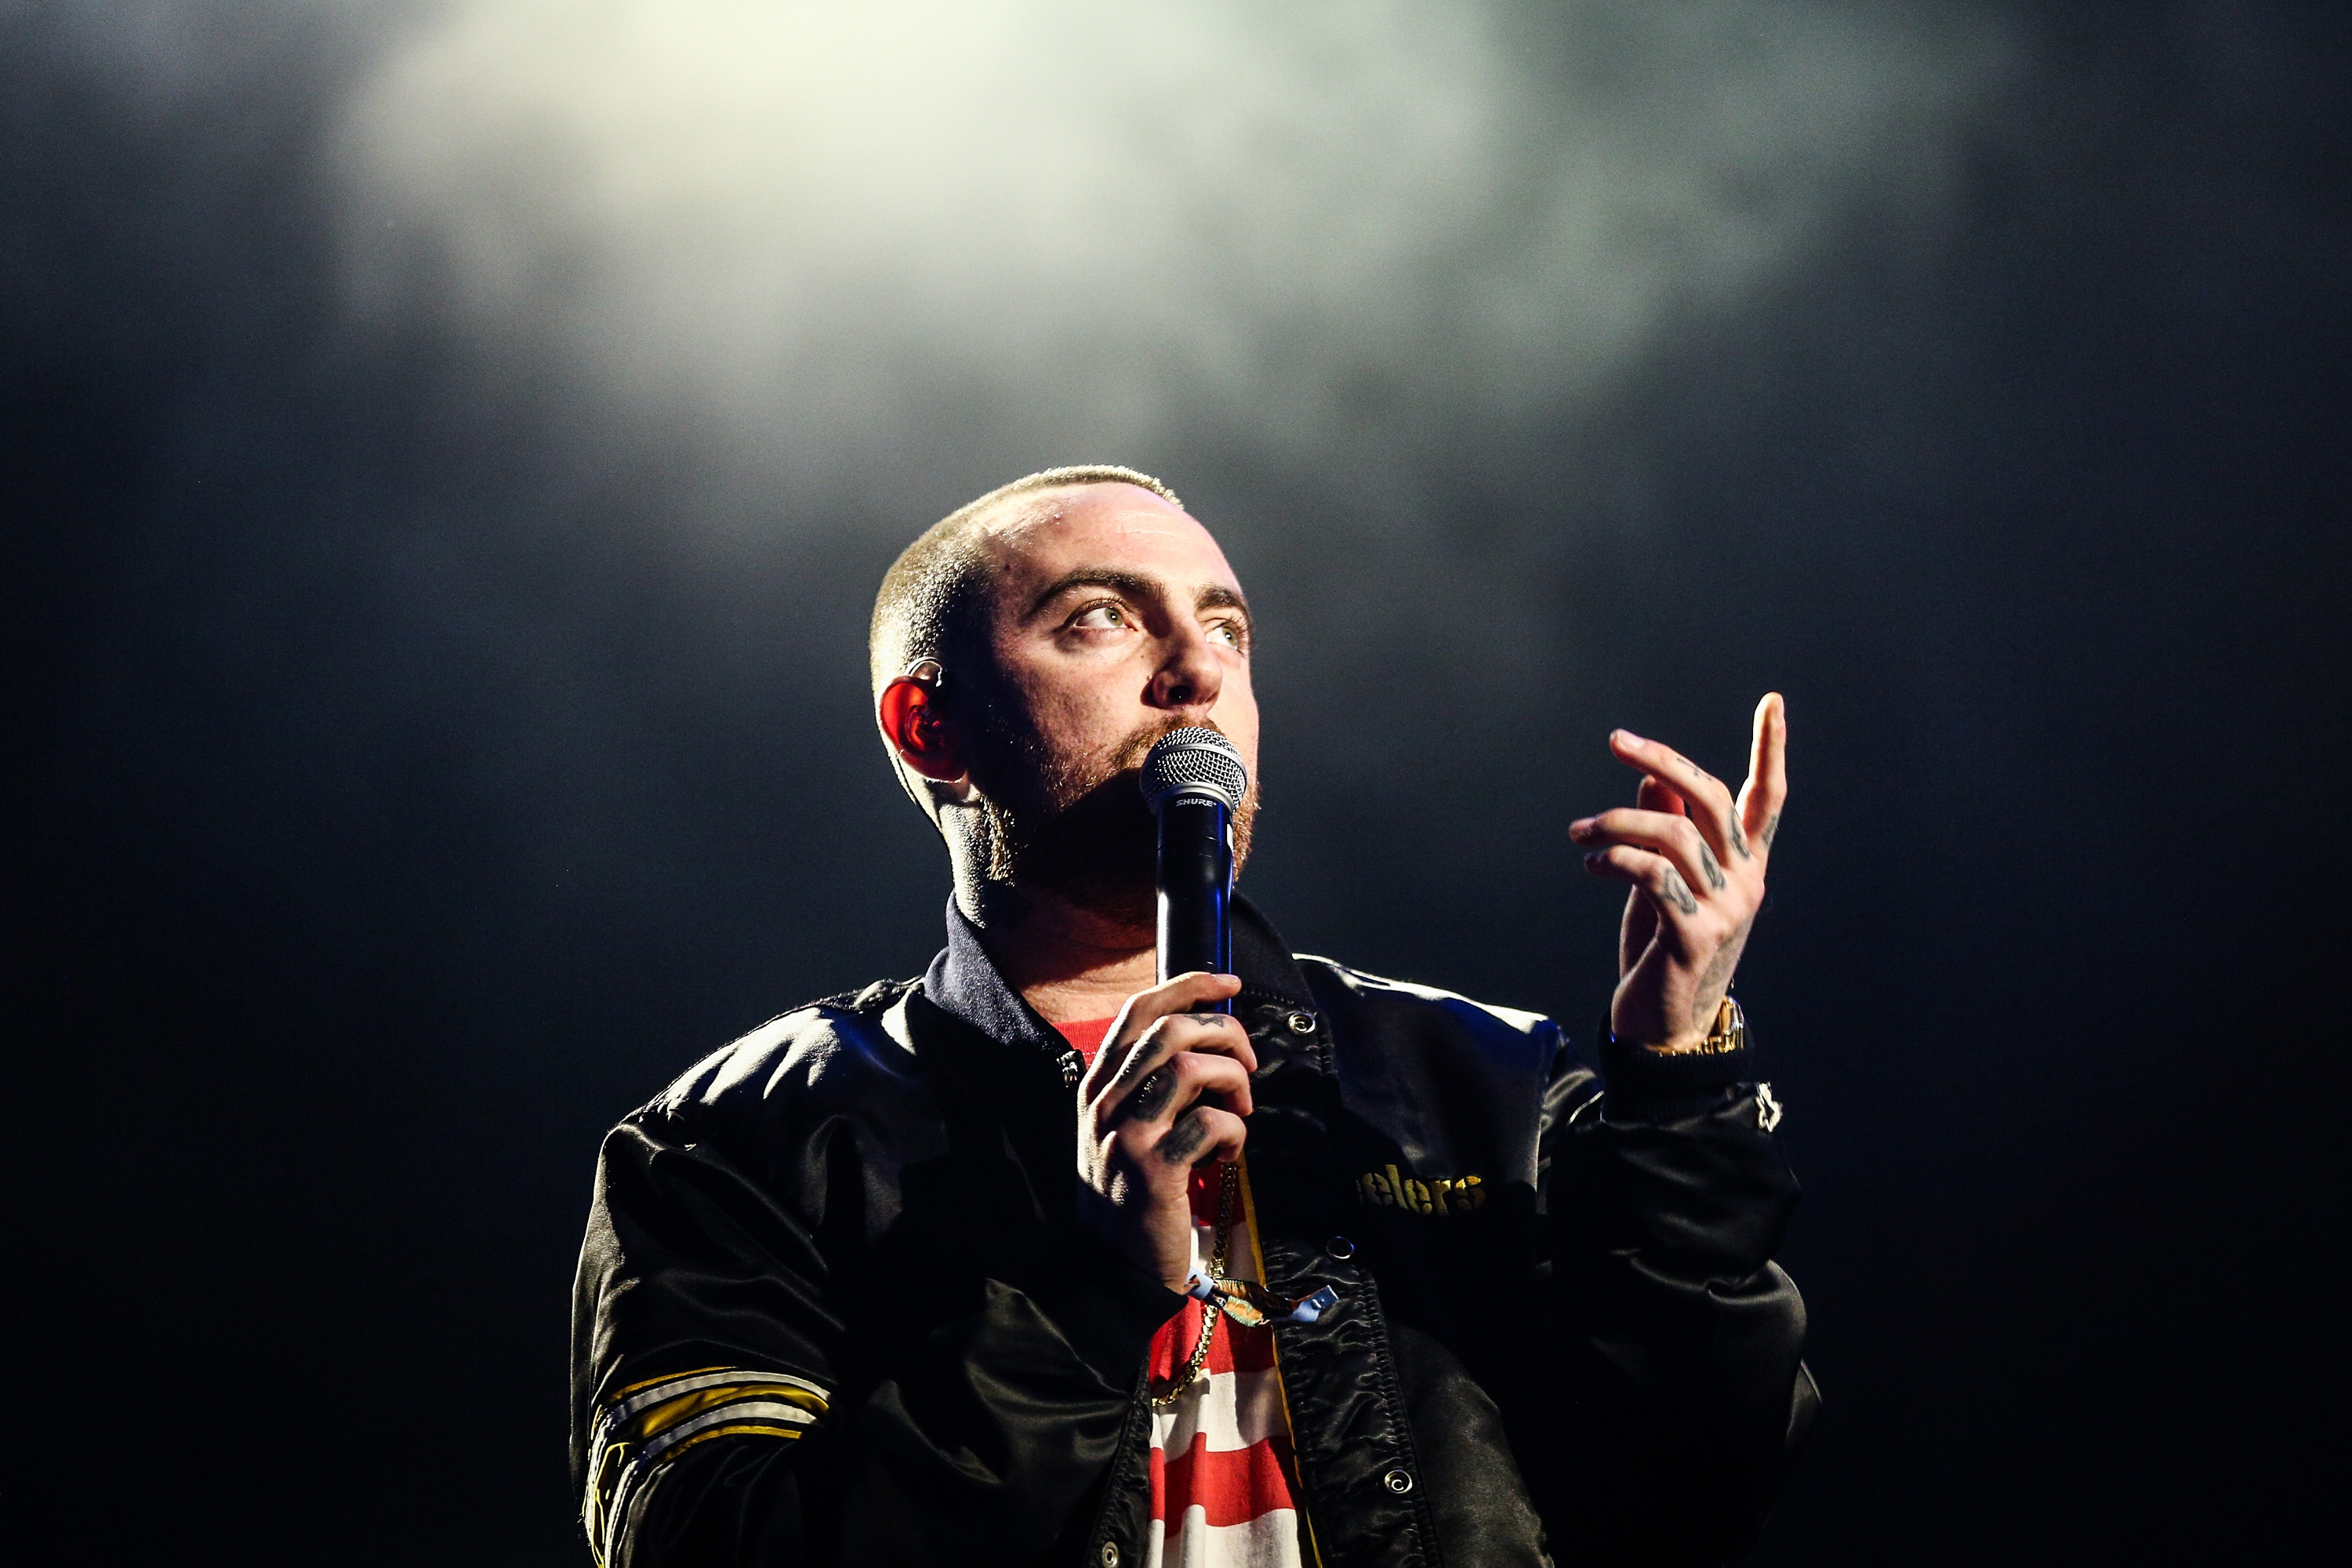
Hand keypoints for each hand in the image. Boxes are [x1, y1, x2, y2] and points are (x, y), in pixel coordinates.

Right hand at [1075, 971, 1257, 1292]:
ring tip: (1239, 1113)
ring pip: (1193, 1067)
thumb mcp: (1124, 1129)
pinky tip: (1228, 1157)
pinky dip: (1235, 1134)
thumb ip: (1152, 1085)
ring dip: (1234, 1083)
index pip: (1140, 1012)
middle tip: (1246, 1064)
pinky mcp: (1155, 1169)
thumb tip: (1209, 1041)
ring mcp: (1128, 1134)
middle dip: (1225, 1034)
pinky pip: (1212, 1123)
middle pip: (1173, 1029)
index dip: (1190, 985)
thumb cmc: (1131, 1194)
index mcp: (1099, 1086)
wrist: (1112, 1267)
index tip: (1229, 982)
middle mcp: (1106, 1102)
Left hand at [1569, 693, 1788, 1051]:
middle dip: (1663, 759)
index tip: (1773, 701)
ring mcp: (1726, 910)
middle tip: (1617, 741)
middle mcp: (1746, 881)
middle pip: (1712, 799)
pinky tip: (1592, 864)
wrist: (1664, 1025)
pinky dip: (1615, 860)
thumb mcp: (1665, 882)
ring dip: (1616, 823)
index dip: (1771, 749)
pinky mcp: (1694, 936)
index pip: (1768, 798)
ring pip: (1673, 835)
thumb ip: (1666, 829)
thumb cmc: (1662, 948)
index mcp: (1745, 864)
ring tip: (1578, 833)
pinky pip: (1653, 875)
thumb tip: (1653, 779)